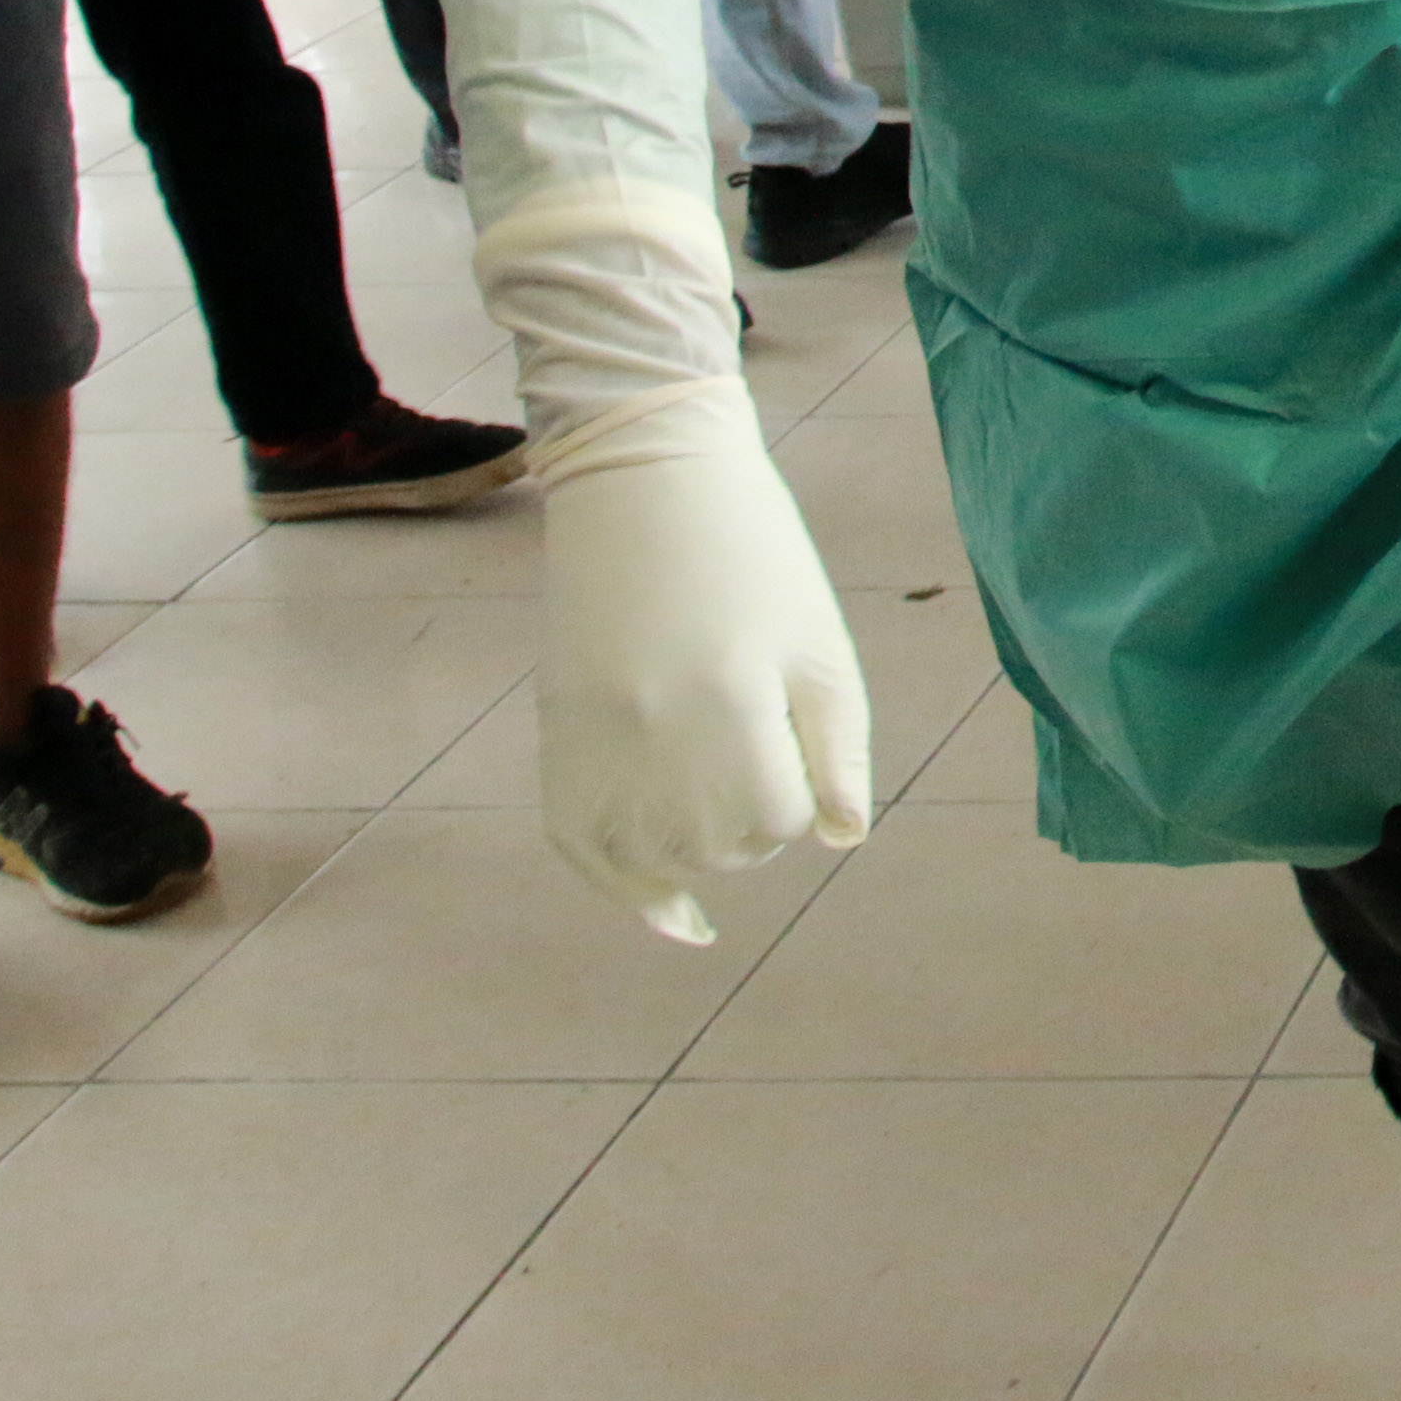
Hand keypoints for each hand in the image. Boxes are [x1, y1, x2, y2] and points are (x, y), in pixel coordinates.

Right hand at [533, 404, 873, 941]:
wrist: (644, 484)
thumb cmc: (755, 557)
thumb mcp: (817, 644)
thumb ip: (837, 748)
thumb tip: (842, 840)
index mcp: (728, 706)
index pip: (780, 819)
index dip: (804, 795)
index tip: (799, 748)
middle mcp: (650, 738)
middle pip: (720, 847)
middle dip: (756, 825)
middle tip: (764, 761)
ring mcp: (593, 743)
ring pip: (654, 860)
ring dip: (699, 854)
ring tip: (723, 810)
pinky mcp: (558, 738)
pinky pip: (579, 848)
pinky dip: (621, 884)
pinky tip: (668, 915)